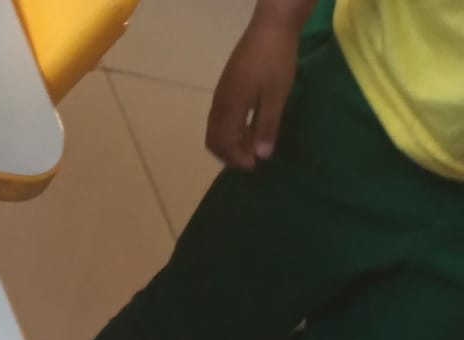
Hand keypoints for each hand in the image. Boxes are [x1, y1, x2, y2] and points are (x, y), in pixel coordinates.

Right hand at [207, 8, 301, 168]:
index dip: (237, 159)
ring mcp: (221, 92)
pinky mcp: (227, 84)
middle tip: (250, 159)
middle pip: (214, 139)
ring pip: (216, 128)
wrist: (271, 24)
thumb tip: (261, 156)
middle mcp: (219, 103)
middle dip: (229, 154)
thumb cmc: (275, 60)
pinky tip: (248, 126)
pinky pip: (221, 116)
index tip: (255, 165)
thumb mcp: (276, 96)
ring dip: (230, 141)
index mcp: (229, 108)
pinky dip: (230, 129)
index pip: (224, 144)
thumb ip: (267, 127)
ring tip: (250, 145)